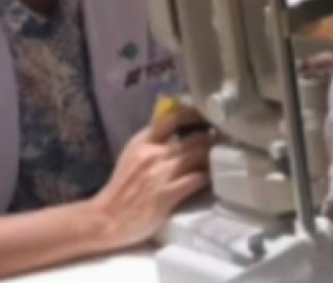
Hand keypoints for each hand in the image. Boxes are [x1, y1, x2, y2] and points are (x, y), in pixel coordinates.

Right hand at [92, 106, 212, 248]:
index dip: (195, 115)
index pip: (172, 118)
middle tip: (225, 139)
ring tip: (224, 155)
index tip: (208, 117)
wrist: (107, 219)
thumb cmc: (122, 188)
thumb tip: (175, 127)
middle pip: (192, 138)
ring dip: (214, 155)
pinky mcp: (167, 194)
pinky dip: (209, 176)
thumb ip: (152, 142)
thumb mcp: (132, 156)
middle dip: (212, 137)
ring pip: (198, 155)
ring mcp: (160, 174)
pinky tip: (215, 177)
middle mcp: (152, 154)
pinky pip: (196, 179)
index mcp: (142, 142)